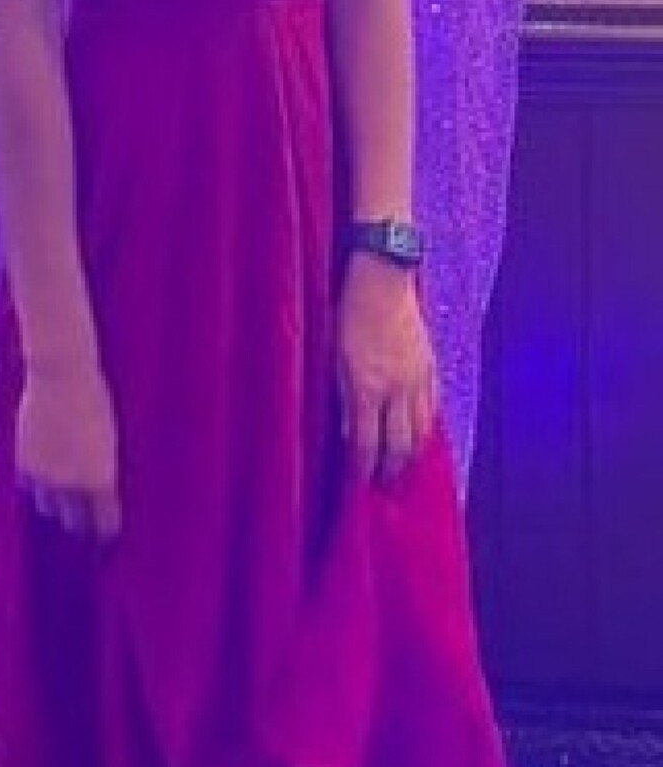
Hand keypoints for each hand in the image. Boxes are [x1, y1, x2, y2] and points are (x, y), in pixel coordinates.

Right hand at [16, 363, 121, 541]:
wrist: (61, 376)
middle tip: (82, 523)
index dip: (106, 527)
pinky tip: (41, 481)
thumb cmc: (95, 398)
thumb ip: (102, 465)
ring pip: (48, 506)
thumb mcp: (108, 437)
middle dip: (79, 521)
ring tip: (59, 503)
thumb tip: (100, 486)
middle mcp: (73, 484)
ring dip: (55, 503)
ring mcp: (46, 476)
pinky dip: (36, 484)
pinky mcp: (24, 464)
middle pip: (75, 520)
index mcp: (102, 478)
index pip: (105, 521)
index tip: (106, 531)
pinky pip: (29, 486)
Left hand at [335, 254, 439, 485]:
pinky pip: (432, 409)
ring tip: (401, 471)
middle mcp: (397, 388)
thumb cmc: (348, 312)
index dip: (362, 472)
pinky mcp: (431, 367)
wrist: (383, 276)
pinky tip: (417, 437)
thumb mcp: (333, 356)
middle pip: (399, 447)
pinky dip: (425, 429)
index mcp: (367, 387)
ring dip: (411, 457)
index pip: (366, 445)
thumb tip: (349, 434)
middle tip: (382, 489)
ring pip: (421, 432)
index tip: (356, 489)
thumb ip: (342, 398)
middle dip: (391, 473)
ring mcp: (418, 378)